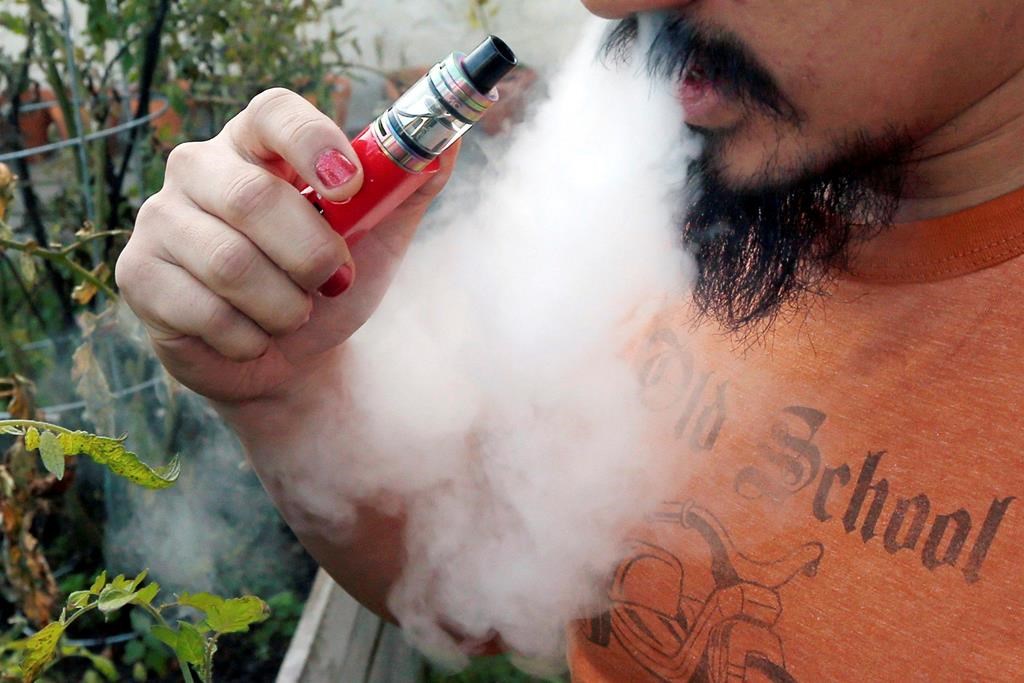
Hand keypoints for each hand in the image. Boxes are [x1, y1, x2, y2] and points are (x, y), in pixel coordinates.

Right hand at [117, 88, 458, 403]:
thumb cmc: (329, 285)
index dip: (313, 143)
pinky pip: (203, 311)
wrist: (291, 359)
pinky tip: (252, 336)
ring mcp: (161, 221)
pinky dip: (249, 337)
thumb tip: (445, 147)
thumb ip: (406, 191)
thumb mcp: (377, 238)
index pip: (273, 112)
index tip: (350, 187)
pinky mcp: (139, 275)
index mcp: (257, 146)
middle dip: (312, 255)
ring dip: (284, 306)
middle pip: (253, 197)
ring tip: (293, 315)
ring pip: (230, 263)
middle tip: (333, 281)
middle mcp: (198, 170)